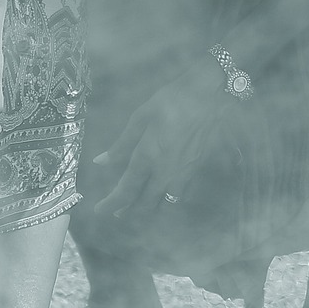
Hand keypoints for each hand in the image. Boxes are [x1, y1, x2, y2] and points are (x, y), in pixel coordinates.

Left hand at [93, 68, 222, 219]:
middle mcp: (165, 171)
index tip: (99, 210)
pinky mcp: (196, 169)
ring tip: (136, 208)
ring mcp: (183, 173)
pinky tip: (160, 194)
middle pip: (145, 203)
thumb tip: (100, 162)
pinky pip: (178, 194)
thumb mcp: (141, 117)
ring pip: (164, 203)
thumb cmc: (172, 100)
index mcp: (147, 156)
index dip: (111, 204)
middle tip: (116, 213)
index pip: (126, 190)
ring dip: (148, 209)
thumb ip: (121, 144)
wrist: (209, 94)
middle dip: (129, 211)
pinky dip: (166, 200)